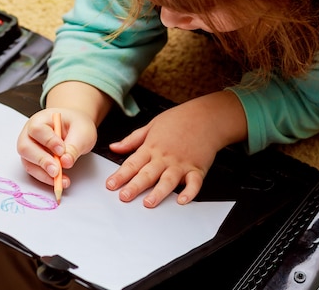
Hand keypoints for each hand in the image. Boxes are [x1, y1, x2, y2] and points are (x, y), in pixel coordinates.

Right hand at [17, 107, 97, 188]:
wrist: (75, 127)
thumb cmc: (77, 125)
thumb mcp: (82, 132)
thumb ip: (74, 146)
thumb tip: (65, 162)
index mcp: (41, 119)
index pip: (37, 129)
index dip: (48, 141)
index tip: (62, 151)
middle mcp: (30, 133)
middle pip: (26, 147)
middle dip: (42, 161)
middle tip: (56, 171)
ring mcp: (29, 147)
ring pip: (28, 162)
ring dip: (43, 173)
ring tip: (61, 180)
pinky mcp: (33, 160)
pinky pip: (34, 170)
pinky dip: (45, 177)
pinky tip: (59, 180)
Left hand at [105, 90, 246, 207]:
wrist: (207, 116)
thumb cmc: (181, 119)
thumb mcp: (152, 125)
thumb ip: (133, 139)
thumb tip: (114, 147)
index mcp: (152, 147)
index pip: (133, 163)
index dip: (121, 175)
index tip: (110, 185)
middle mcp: (165, 157)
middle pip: (148, 173)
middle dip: (135, 186)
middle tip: (124, 197)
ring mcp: (182, 163)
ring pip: (168, 180)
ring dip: (158, 192)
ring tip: (149, 203)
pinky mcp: (197, 168)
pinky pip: (194, 182)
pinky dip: (189, 192)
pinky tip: (183, 200)